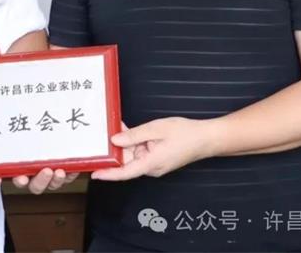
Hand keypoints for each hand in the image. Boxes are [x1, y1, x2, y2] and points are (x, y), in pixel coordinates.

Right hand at [0, 39, 79, 193]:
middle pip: (33, 181)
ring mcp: (51, 156)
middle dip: (39, 181)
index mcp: (17, 144)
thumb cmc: (29, 84)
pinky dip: (73, 173)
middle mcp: (32, 155)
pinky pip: (70, 172)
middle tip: (46, 169)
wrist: (51, 82)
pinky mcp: (69, 154)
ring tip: (60, 169)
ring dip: (55, 181)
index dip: (17, 176)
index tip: (20, 175)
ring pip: (51, 181)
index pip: (14, 168)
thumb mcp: (14, 73)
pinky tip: (75, 166)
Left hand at [91, 117, 212, 180]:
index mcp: (151, 164)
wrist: (206, 138)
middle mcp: (151, 167)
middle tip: (100, 134)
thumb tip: (115, 140)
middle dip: (114, 148)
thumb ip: (135, 135)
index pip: (125, 172)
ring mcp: (154, 163)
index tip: (94, 173)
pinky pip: (141, 151)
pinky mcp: (157, 158)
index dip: (108, 174)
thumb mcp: (156, 129)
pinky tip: (127, 129)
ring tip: (114, 126)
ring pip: (133, 154)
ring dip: (124, 142)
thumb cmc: (185, 134)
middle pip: (127, 161)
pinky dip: (133, 141)